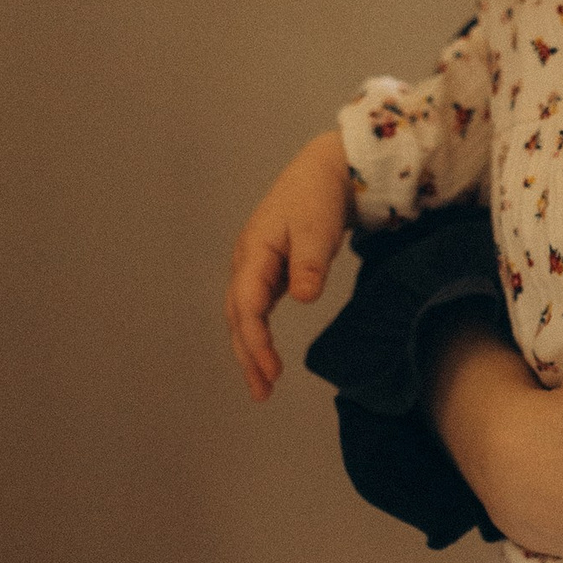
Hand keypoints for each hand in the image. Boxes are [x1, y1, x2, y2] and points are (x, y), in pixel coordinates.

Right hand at [225, 131, 353, 398]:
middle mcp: (246, 261)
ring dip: (249, 349)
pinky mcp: (268, 268)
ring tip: (262, 385)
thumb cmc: (318, 195)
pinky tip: (266, 354)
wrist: (325, 169)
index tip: (272, 370)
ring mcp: (254, 265)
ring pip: (243, 315)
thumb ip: (310, 263)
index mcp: (253, 252)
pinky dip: (258, 333)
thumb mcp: (318, 228)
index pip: (246, 306)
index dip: (255, 341)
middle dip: (247, 355)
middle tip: (262, 393)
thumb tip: (303, 297)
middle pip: (237, 317)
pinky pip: (255, 307)